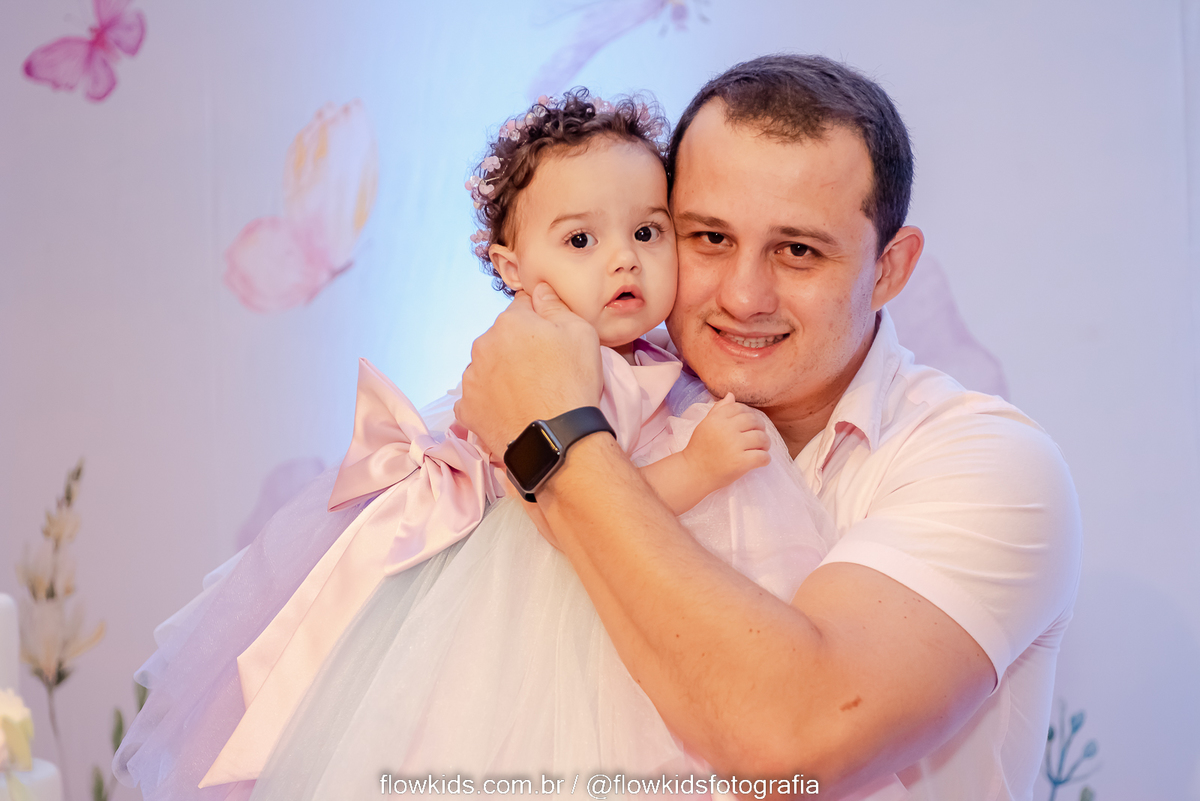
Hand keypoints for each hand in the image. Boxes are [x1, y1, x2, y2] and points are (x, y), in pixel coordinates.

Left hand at [456, 283, 602, 457]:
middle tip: (543, 371)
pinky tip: (511, 410)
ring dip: (502, 373)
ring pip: (487, 366)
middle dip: (518, 348)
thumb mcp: (580, 333)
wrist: (557, 439)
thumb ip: (555, 305)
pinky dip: (491, 401)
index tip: (551, 340)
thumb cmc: (573, 383)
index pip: (522, 307)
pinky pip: (477, 397)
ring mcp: (471, 378)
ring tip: (528, 394)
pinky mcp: (467, 408)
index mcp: (510, 322)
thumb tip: (539, 289)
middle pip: (502, 337)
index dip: (540, 321)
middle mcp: (483, 345)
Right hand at [682, 394, 770, 491]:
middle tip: (759, 436)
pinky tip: (761, 460)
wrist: (693, 473)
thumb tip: (731, 395)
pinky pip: (762, 456)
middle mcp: (726, 429)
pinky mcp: (741, 462)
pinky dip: (765, 459)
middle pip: (754, 421)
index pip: (740, 408)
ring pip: (762, 438)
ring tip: (762, 448)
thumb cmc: (699, 449)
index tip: (749, 423)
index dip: (748, 414)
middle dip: (760, 427)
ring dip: (765, 443)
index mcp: (716, 419)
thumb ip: (718, 410)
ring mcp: (734, 446)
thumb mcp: (705, 425)